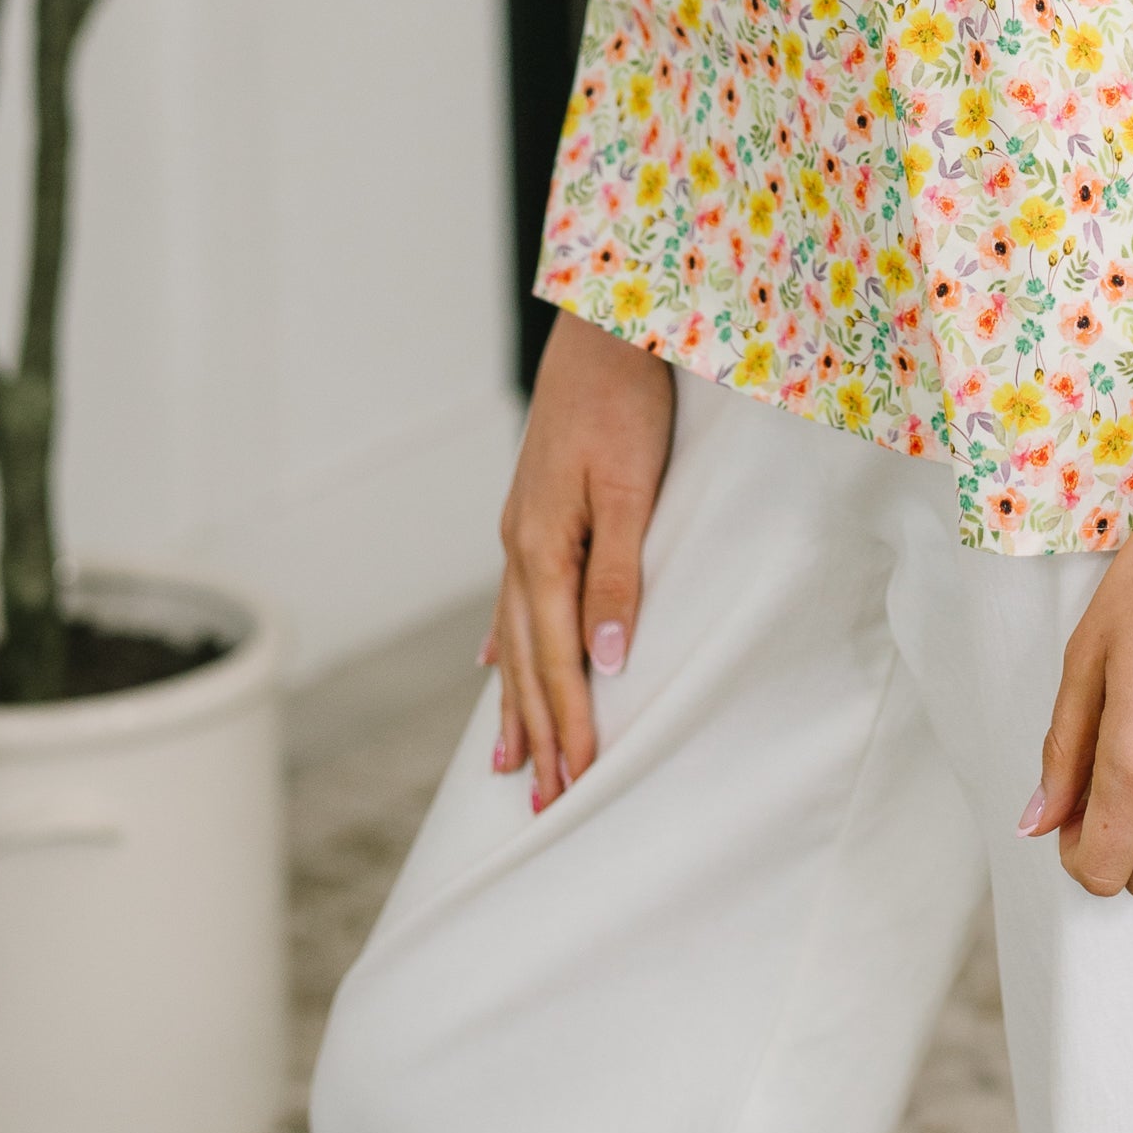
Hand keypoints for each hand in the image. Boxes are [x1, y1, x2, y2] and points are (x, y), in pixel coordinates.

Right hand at [483, 309, 673, 809]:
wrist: (605, 326)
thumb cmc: (627, 400)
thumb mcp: (634, 486)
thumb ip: (619, 572)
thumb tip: (607, 658)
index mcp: (544, 547)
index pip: (557, 660)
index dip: (569, 725)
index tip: (577, 787)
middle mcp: (522, 545)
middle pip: (529, 662)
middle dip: (540, 735)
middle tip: (544, 806)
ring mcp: (523, 528)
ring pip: (518, 636)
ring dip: (519, 704)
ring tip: (509, 763)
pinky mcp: (535, 509)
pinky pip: (514, 598)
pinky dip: (510, 644)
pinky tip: (497, 667)